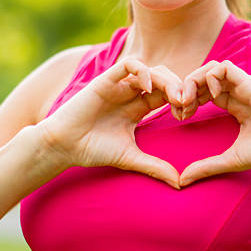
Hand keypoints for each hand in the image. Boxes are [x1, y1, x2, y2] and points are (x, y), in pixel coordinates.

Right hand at [39, 58, 182, 188]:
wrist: (63, 146)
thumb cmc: (93, 150)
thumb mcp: (130, 158)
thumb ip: (155, 167)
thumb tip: (180, 185)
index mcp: (140, 108)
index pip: (169, 94)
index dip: (182, 100)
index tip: (187, 114)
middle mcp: (132, 93)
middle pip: (165, 79)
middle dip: (179, 88)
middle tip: (185, 104)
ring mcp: (120, 85)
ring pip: (152, 69)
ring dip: (167, 80)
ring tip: (173, 97)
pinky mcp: (107, 80)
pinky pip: (129, 65)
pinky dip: (143, 71)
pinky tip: (147, 88)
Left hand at [179, 60, 250, 185]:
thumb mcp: (229, 159)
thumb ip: (206, 167)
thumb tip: (182, 181)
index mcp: (233, 104)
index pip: (203, 92)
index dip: (188, 100)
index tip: (180, 117)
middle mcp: (237, 92)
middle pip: (204, 77)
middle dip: (186, 88)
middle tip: (180, 107)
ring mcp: (243, 85)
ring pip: (211, 68)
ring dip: (195, 79)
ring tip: (190, 100)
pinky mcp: (249, 82)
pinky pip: (224, 67)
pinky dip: (211, 77)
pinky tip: (211, 96)